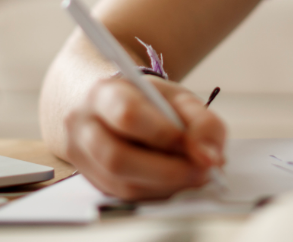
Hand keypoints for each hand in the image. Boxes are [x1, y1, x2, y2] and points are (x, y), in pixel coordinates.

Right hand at [61, 75, 225, 199]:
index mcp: (103, 94)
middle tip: (202, 172)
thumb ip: (202, 122)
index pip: (128, 115)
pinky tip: (175, 183)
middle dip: (167, 171)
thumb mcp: (177, 98)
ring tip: (193, 177)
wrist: (111, 109)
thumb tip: (210, 158)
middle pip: (117, 158)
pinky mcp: (93, 183)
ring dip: (166, 186)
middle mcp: (83, 126)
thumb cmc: (147, 102)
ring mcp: (82, 158)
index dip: (165, 136)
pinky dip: (158, 194)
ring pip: (122, 185)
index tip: (199, 149)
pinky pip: (126, 198)